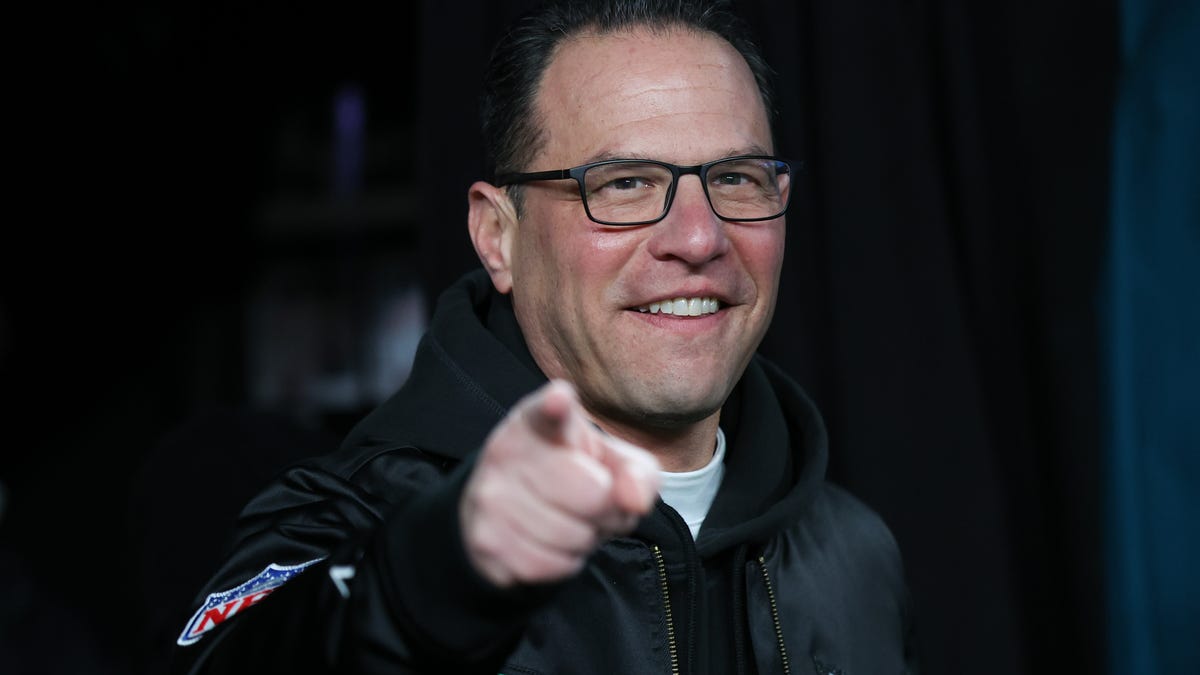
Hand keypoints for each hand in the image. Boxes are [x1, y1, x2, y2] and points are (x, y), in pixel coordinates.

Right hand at [460, 380, 661, 587]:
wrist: (508, 511)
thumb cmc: (573, 476)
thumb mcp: (612, 462)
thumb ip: (638, 473)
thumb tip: (635, 502)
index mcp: (540, 420)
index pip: (547, 411)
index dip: (555, 406)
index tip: (559, 400)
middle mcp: (507, 451)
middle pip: (592, 493)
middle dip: (606, 508)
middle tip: (593, 501)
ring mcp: (490, 496)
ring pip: (572, 535)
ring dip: (584, 538)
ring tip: (569, 520)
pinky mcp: (485, 540)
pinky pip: (550, 565)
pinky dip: (563, 561)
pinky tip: (550, 543)